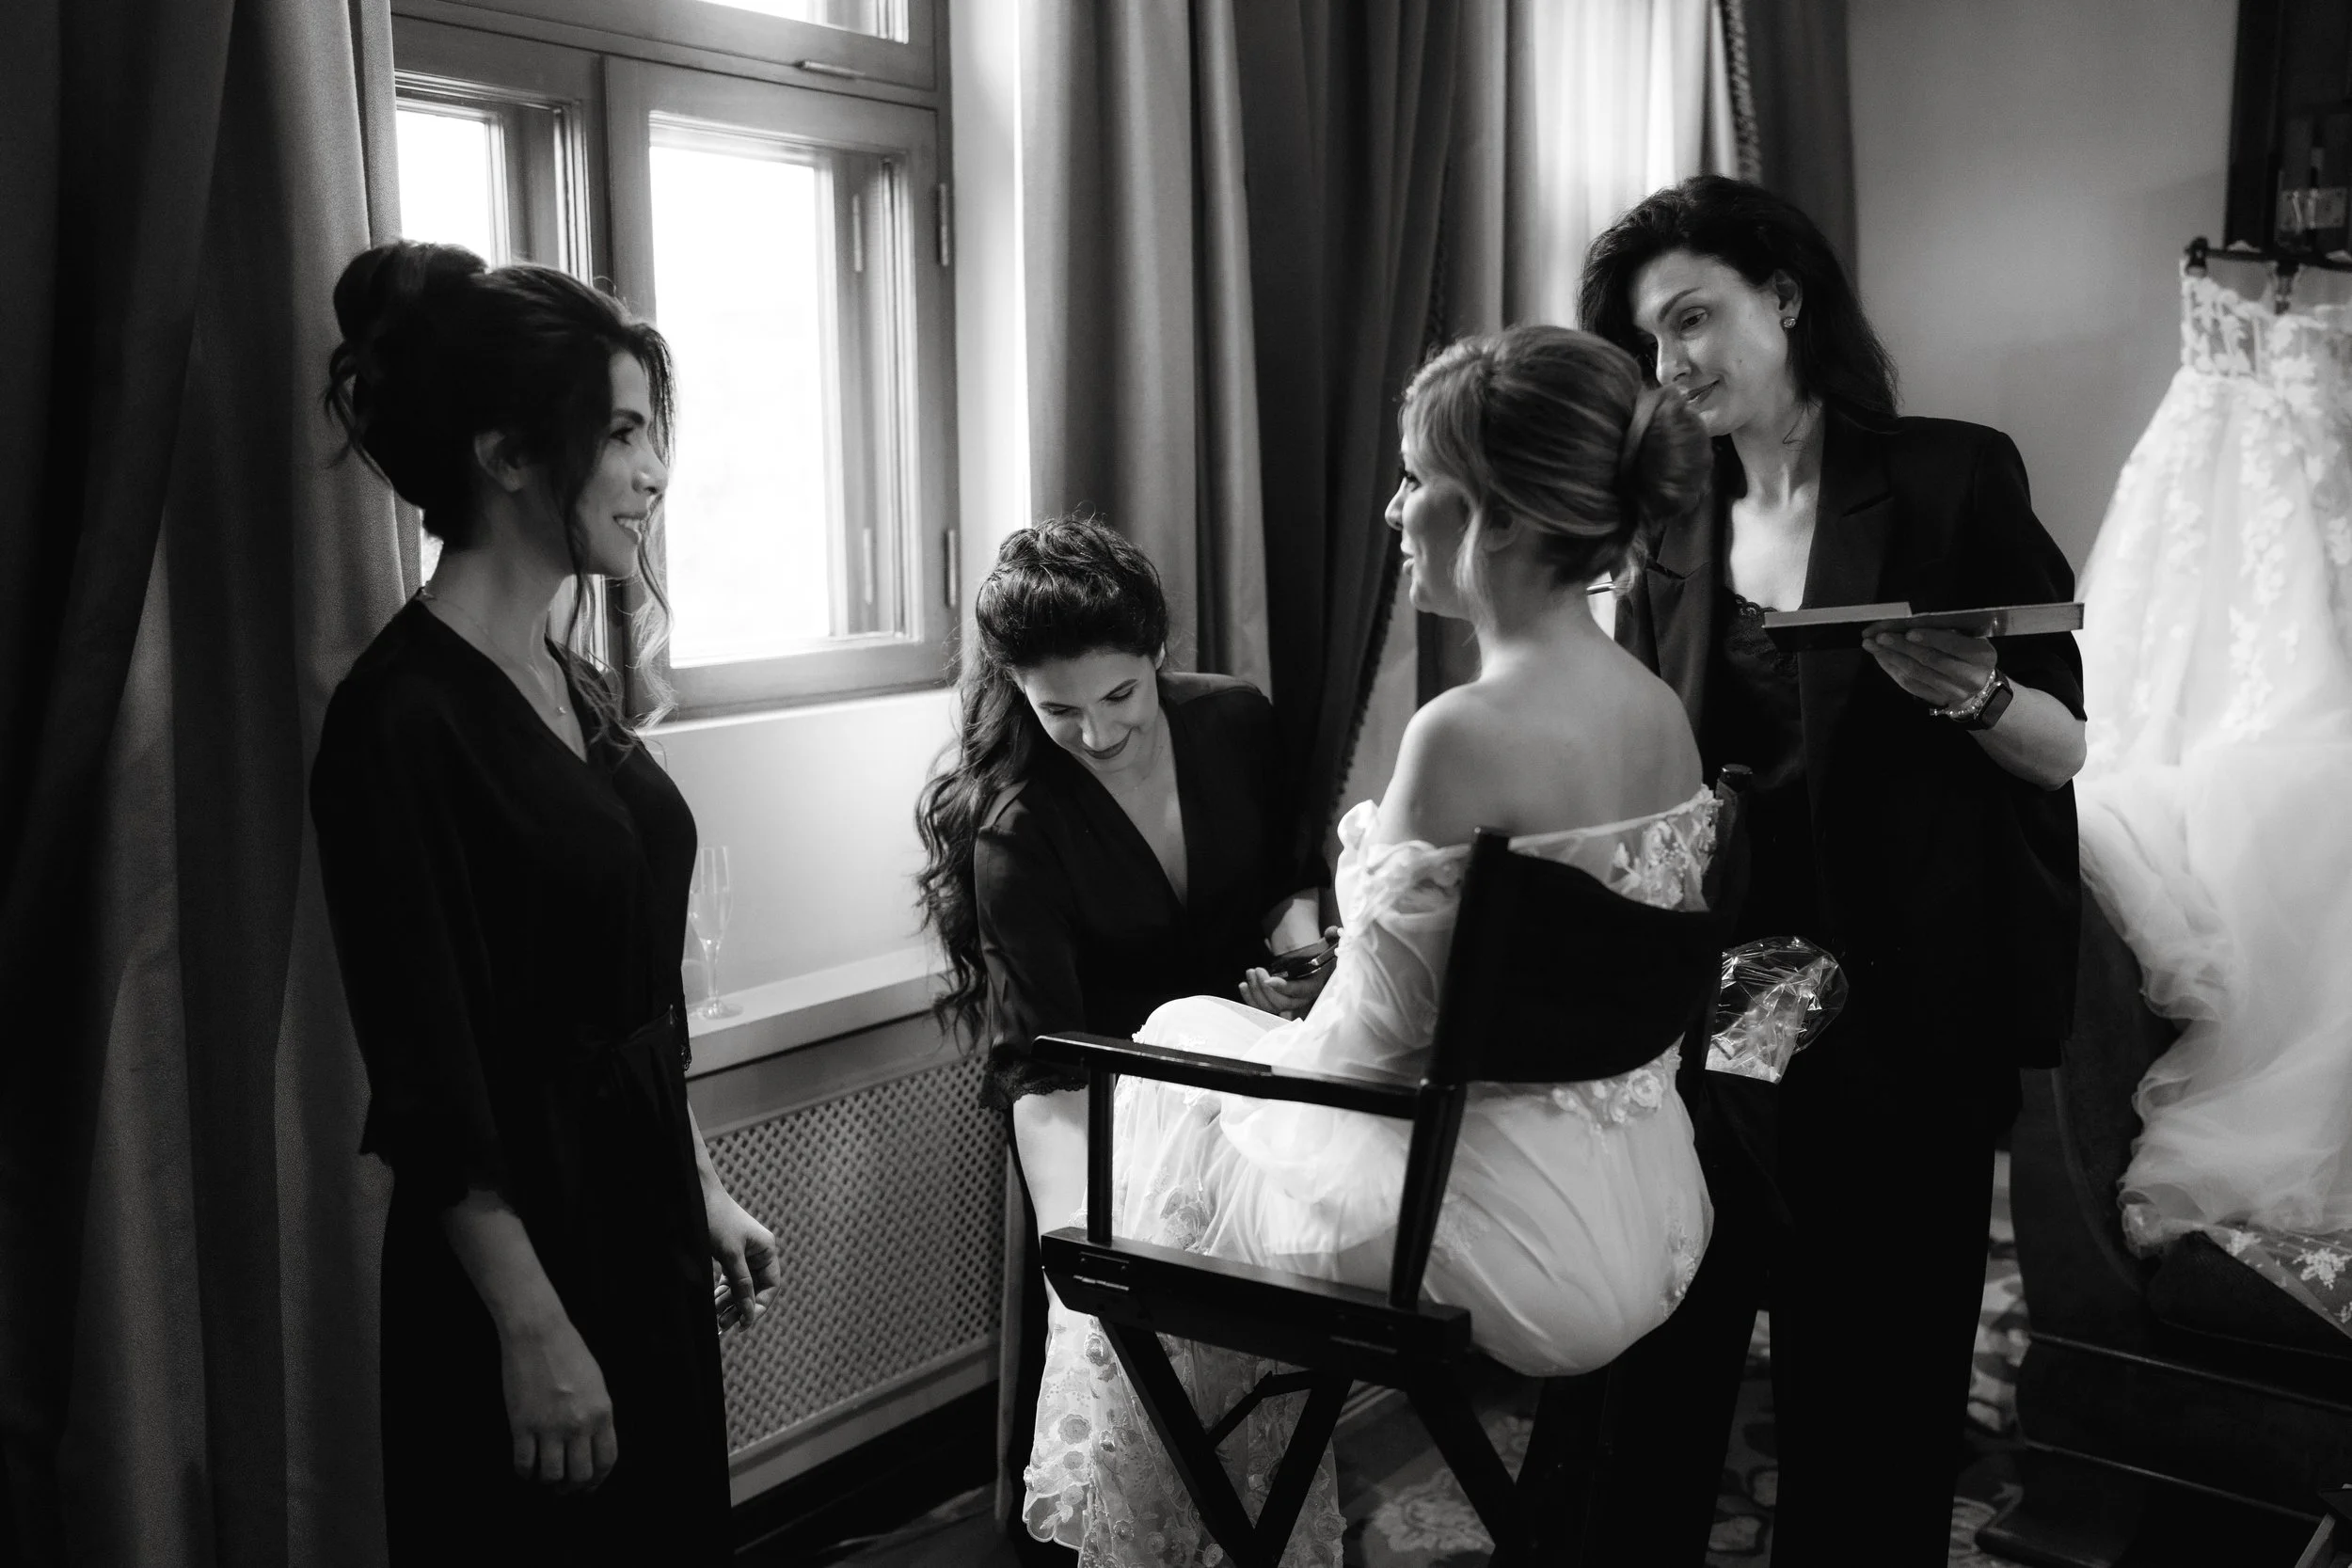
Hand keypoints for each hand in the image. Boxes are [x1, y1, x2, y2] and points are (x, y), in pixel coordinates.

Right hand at [497, 1313, 617, 1492]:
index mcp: (602, 1412)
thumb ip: (598, 1415)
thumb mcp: (596, 1384)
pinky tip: (526, 1468)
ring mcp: (550, 1426)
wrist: (539, 1334)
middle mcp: (579, 1423)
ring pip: (552, 1476)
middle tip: (564, 1488)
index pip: (606, 1460)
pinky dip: (525, 1473)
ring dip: (548, 1482)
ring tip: (544, 1477)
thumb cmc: (569, 1354)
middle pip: (581, 1475)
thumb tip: (593, 1446)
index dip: (598, 1480)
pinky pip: (524, 1464)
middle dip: (573, 1487)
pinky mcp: (522, 1425)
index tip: (588, 1486)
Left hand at [706, 1183, 782, 1332]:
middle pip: (754, 1290)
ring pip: (740, 1288)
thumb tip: (748, 1313)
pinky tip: (713, 1307)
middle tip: (724, 1326)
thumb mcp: (730, 1255)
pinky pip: (730, 1281)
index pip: (770, 1286)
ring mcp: (744, 1255)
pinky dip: (721, 1294)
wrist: (698, 1196)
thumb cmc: (716, 1220)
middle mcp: (759, 1253)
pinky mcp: (730, 1255)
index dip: (758, 1307)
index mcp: (767, 1250)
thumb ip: (741, 1284)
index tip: (744, 1324)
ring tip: (715, 1322)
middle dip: (739, 1309)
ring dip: (728, 1304)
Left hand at [1240, 928, 1340, 1018]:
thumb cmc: (1312, 956)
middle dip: (1264, 988)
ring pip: (1268, 1007)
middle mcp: (1300, 1000)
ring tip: (1250, 972)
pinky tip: (1243, 985)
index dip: (1283, 988)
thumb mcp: (1323, 945)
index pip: (1298, 992)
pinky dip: (1250, 999)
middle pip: (1281, 1003)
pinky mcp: (1274, 1005)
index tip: (1268, 979)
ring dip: (1255, 991)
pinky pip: (1261, 1009)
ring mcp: (1286, 1004)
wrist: (1302, 965)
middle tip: (1256, 969)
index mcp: (1312, 986)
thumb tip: (1334, 930)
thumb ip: (1331, 937)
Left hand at [1864, 626, 1995, 709]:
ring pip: (1916, 673)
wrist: (1981, 686)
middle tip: (1880, 636)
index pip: (1953, 645)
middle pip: (1930, 660)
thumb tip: (1908, 623)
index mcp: (1981, 655)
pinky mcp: (1938, 700)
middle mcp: (1970, 676)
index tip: (1908, 631)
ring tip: (1872, 644)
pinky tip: (1881, 657)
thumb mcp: (1969, 638)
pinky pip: (1910, 684)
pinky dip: (1893, 669)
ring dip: (1891, 657)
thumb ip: (1945, 631)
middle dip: (1902, 646)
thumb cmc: (1971, 653)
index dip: (1930, 638)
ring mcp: (1953, 692)